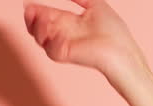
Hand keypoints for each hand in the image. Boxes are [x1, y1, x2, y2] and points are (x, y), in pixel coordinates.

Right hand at [22, 0, 143, 77]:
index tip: (29, 4)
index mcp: (70, 22)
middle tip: (30, 9)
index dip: (37, 9)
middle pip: (37, 27)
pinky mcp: (65, 55)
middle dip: (31, 18)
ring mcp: (63, 46)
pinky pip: (49, 48)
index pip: (47, 15)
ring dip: (36, 26)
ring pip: (38, 38)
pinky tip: (56, 32)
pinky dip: (50, 39)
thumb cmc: (115, 32)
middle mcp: (64, 35)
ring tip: (44, 18)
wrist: (122, 52)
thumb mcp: (96, 6)